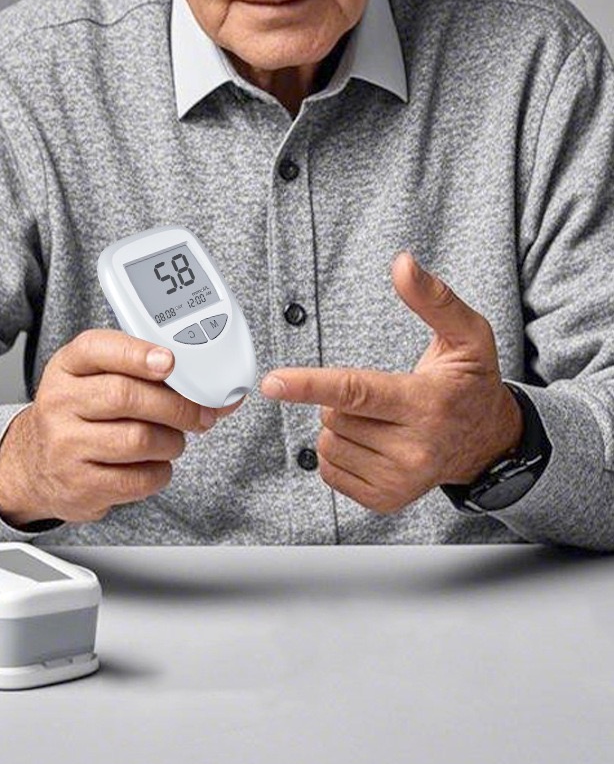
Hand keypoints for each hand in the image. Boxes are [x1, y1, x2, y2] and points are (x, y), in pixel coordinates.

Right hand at [0, 328, 239, 526]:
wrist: (34, 464)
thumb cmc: (78, 413)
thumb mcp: (94, 378)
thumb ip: (143, 372)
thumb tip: (213, 386)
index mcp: (66, 366)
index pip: (98, 349)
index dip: (137, 354)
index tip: (169, 361)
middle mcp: (60, 403)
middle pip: (126, 396)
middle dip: (175, 406)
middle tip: (199, 413)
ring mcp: (66, 446)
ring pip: (138, 440)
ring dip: (171, 441)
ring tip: (173, 440)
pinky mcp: (79, 486)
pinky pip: (136, 480)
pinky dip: (160, 472)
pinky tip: (156, 464)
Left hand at [259, 252, 523, 513]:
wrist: (489, 442)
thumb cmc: (472, 383)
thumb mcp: (467, 334)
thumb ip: (433, 297)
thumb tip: (403, 264)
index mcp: (427, 403)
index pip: (357, 392)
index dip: (310, 384)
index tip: (273, 382)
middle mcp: (414, 448)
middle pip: (334, 414)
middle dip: (342, 399)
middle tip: (384, 396)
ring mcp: (400, 480)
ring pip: (327, 442)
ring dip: (342, 426)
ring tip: (382, 420)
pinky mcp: (386, 499)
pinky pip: (329, 470)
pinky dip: (341, 452)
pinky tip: (374, 443)